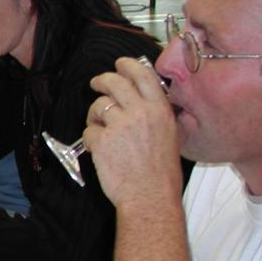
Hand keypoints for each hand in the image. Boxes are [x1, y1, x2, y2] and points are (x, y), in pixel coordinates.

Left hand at [82, 56, 182, 211]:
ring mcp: (120, 125)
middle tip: (96, 84)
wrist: (150, 197)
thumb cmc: (161, 173)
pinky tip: (101, 151)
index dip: (128, 65)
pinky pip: (89, 131)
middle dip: (101, 80)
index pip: (142, 75)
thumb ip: (159, 114)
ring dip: (95, 116)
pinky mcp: (102, 140)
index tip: (120, 64)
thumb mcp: (172, 136)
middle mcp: (140, 113)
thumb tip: (147, 99)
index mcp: (160, 110)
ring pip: (98, 106)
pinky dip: (91, 140)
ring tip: (102, 131)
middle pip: (114, 82)